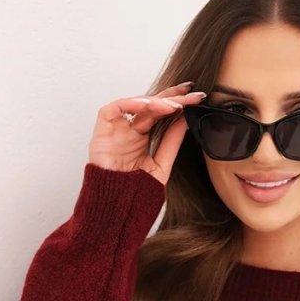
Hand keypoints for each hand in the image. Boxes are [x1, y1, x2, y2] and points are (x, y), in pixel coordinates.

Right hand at [88, 82, 206, 185]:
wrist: (117, 207)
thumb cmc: (135, 192)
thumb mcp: (161, 164)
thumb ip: (172, 142)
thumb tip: (186, 120)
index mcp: (142, 137)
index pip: (160, 113)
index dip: (177, 102)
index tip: (197, 96)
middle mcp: (129, 130)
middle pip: (151, 105)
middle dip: (171, 96)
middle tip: (191, 93)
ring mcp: (116, 129)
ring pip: (135, 104)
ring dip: (155, 102)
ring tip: (174, 106)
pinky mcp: (102, 131)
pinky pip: (113, 109)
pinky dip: (130, 104)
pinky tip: (148, 105)